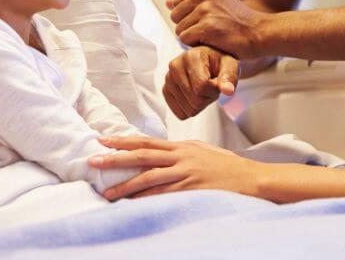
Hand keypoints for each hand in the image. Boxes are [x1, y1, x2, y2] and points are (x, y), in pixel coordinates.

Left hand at [89, 136, 258, 199]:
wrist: (250, 178)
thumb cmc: (228, 166)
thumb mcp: (203, 151)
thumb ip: (182, 151)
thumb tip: (163, 153)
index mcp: (183, 146)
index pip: (147, 141)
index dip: (124, 141)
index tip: (103, 140)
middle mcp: (181, 157)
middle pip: (142, 155)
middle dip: (116, 158)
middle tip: (93, 161)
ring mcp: (186, 173)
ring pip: (149, 177)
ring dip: (125, 184)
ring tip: (106, 192)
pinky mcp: (191, 190)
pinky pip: (163, 195)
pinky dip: (146, 199)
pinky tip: (132, 204)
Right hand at [163, 46, 238, 119]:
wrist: (208, 60)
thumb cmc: (219, 62)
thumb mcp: (230, 65)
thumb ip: (229, 77)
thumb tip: (227, 90)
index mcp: (191, 57)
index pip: (202, 87)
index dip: (214, 90)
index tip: (217, 82)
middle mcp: (175, 66)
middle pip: (195, 100)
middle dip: (208, 97)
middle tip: (211, 86)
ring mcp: (168, 79)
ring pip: (188, 109)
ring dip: (200, 104)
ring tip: (203, 89)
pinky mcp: (166, 91)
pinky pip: (180, 113)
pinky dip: (191, 109)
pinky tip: (195, 95)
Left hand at [167, 0, 266, 58]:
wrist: (260, 33)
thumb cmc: (240, 22)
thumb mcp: (216, 3)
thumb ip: (191, 1)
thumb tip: (167, 1)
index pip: (177, 3)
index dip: (188, 16)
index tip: (206, 20)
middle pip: (175, 16)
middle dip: (188, 27)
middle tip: (209, 30)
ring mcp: (205, 9)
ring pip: (179, 30)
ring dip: (193, 38)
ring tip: (212, 35)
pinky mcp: (207, 26)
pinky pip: (185, 39)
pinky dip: (196, 45)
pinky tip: (212, 41)